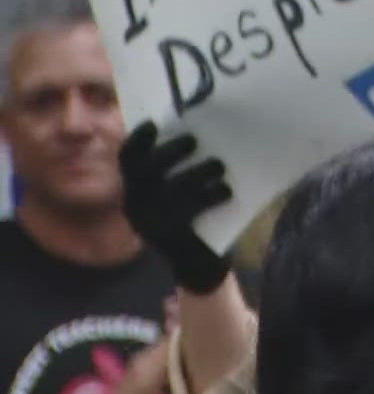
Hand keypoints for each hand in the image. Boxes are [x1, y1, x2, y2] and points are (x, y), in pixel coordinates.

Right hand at [119, 121, 233, 294]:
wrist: (199, 270)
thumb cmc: (192, 224)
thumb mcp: (177, 198)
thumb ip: (176, 175)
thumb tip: (197, 136)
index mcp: (134, 195)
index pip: (127, 160)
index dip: (138, 139)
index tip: (153, 123)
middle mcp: (136, 207)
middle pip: (147, 169)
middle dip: (170, 151)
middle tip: (193, 140)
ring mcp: (152, 222)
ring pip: (175, 187)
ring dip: (199, 171)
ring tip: (218, 165)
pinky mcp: (173, 234)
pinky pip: (194, 206)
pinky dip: (212, 194)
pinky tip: (226, 190)